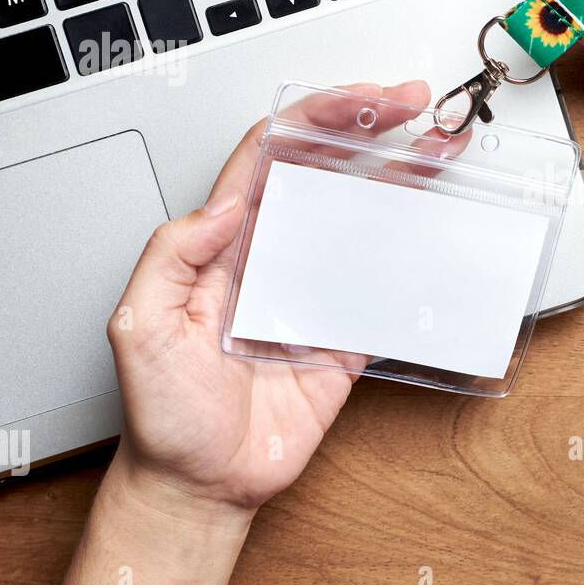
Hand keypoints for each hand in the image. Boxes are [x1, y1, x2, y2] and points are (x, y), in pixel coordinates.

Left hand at [106, 80, 432, 516]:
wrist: (202, 484)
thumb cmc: (163, 414)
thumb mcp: (140, 326)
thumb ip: (173, 257)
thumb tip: (223, 205)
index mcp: (225, 245)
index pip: (274, 156)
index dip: (316, 117)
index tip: (358, 100)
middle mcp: (273, 257)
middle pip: (327, 171)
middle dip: (370, 128)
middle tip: (414, 104)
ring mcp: (313, 292)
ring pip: (365, 218)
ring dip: (405, 179)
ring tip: (443, 149)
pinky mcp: (346, 335)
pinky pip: (387, 285)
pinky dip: (418, 256)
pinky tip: (442, 229)